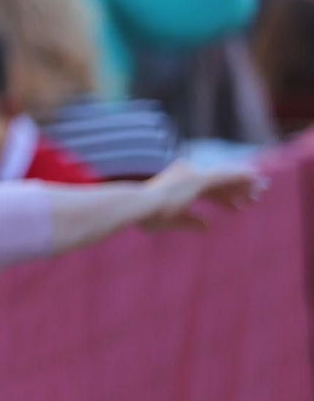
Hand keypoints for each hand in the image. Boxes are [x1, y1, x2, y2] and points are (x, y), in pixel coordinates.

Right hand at [139, 161, 266, 230]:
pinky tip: (255, 177)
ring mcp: (193, 175)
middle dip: (238, 188)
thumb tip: (208, 225)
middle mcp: (188, 175)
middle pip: (219, 182)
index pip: (209, 190)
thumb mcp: (173, 219)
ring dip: (244, 182)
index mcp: (179, 184)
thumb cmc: (146, 215)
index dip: (225, 198)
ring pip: (225, 178)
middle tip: (257, 195)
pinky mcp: (198, 179)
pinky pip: (225, 177)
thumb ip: (191, 220)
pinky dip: (241, 176)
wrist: (137, 206)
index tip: (240, 206)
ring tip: (263, 188)